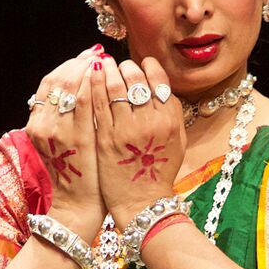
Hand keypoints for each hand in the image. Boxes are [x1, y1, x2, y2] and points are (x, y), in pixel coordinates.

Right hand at [26, 49, 105, 240]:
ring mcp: (58, 130)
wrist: (78, 207)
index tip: (87, 57)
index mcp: (37, 124)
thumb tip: (83, 89)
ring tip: (106, 62)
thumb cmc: (78, 175)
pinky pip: (85, 102)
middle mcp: (43, 124)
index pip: (49, 83)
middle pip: (58, 79)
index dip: (69, 66)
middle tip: (98, 54)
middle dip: (79, 63)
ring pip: (70, 85)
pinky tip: (107, 76)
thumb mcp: (63, 143)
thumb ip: (66, 118)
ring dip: (88, 69)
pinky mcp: (77, 138)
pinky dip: (94, 84)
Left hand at [91, 55, 185, 227]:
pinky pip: (97, 103)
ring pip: (113, 87)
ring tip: (102, 66)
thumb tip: (162, 88)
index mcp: (170, 120)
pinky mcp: (105, 138)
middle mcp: (149, 121)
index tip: (141, 65)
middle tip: (119, 66)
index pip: (158, 79)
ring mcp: (125, 129)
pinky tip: (90, 77)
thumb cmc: (159, 173)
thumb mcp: (178, 142)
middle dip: (125, 66)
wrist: (142, 203)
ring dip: (106, 71)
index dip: (148, 66)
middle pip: (135, 79)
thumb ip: (173, 114)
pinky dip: (92, 85)